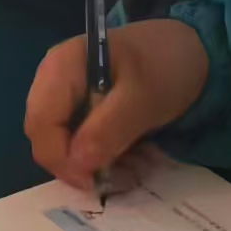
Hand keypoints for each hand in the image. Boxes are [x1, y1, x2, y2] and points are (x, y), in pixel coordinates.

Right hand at [23, 19, 207, 193]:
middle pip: (44, 134)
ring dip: (89, 161)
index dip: (60, 159)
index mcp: (61, 67)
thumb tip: (77, 164)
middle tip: (114, 178)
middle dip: (75, 163)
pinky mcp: (77, 102)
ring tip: (129, 167)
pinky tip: (126, 154)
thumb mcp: (142, 99)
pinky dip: (97, 152)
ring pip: (58, 140)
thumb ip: (108, 129)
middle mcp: (51, 77)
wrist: (190, 48)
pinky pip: (74, 136)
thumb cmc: (165, 66)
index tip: (94, 182)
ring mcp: (62, 90)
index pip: (41, 124)